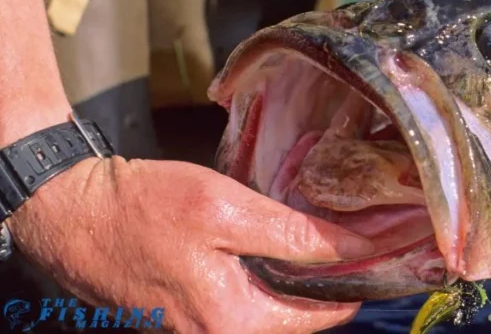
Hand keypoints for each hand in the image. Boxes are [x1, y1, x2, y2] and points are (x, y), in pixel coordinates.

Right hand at [7, 156, 374, 332]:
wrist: (70, 212)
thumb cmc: (143, 207)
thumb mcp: (227, 210)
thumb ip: (294, 235)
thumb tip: (354, 246)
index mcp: (234, 324)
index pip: (321, 318)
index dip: (356, 282)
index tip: (383, 250)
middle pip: (296, 318)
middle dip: (328, 281)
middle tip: (356, 238)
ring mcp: (195, 330)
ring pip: (268, 310)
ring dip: (296, 279)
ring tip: (321, 237)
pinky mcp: (181, 315)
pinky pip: (239, 302)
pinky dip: (263, 278)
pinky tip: (274, 244)